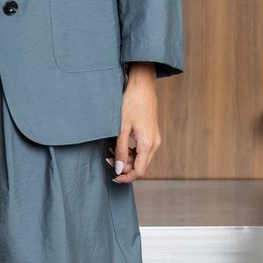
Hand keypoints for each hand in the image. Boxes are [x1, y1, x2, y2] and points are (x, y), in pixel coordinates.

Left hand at [106, 63, 159, 181]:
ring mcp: (154, 139)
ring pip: (141, 158)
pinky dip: (131, 151)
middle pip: (140, 166)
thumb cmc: (131, 103)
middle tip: (108, 159)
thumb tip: (118, 169)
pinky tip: (119, 144)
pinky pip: (142, 150)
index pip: (139, 171)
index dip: (126, 177)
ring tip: (111, 151)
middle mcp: (154, 144)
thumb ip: (120, 150)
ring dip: (126, 159)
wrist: (142, 85)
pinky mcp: (151, 134)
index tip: (113, 176)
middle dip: (124, 167)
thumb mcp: (121, 127)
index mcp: (147, 144)